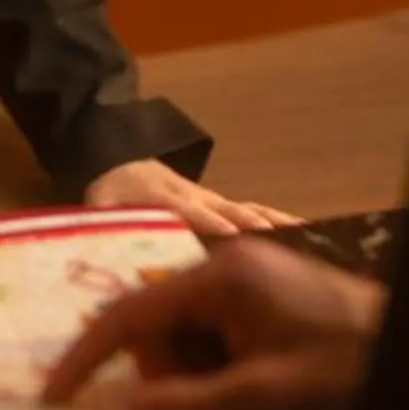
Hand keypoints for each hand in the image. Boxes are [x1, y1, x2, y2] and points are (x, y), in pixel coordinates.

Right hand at [45, 237, 384, 409]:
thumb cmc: (349, 376)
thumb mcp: (258, 401)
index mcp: (222, 276)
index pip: (128, 313)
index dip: (85, 359)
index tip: (54, 399)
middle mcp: (232, 266)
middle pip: (158, 327)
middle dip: (166, 376)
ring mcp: (256, 280)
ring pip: (188, 338)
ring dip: (199, 379)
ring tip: (251, 403)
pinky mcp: (273, 301)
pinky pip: (219, 337)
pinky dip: (222, 371)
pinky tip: (259, 391)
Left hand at [84, 158, 300, 241]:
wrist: (123, 156)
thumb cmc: (113, 191)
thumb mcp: (98, 206)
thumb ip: (102, 225)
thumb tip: (100, 252)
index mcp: (167, 200)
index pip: (191, 212)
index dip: (209, 224)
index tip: (230, 238)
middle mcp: (198, 199)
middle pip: (231, 213)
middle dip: (254, 229)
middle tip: (282, 250)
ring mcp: (216, 201)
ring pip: (250, 213)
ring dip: (276, 227)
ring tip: (308, 244)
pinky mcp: (226, 206)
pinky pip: (257, 213)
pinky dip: (282, 222)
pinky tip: (310, 234)